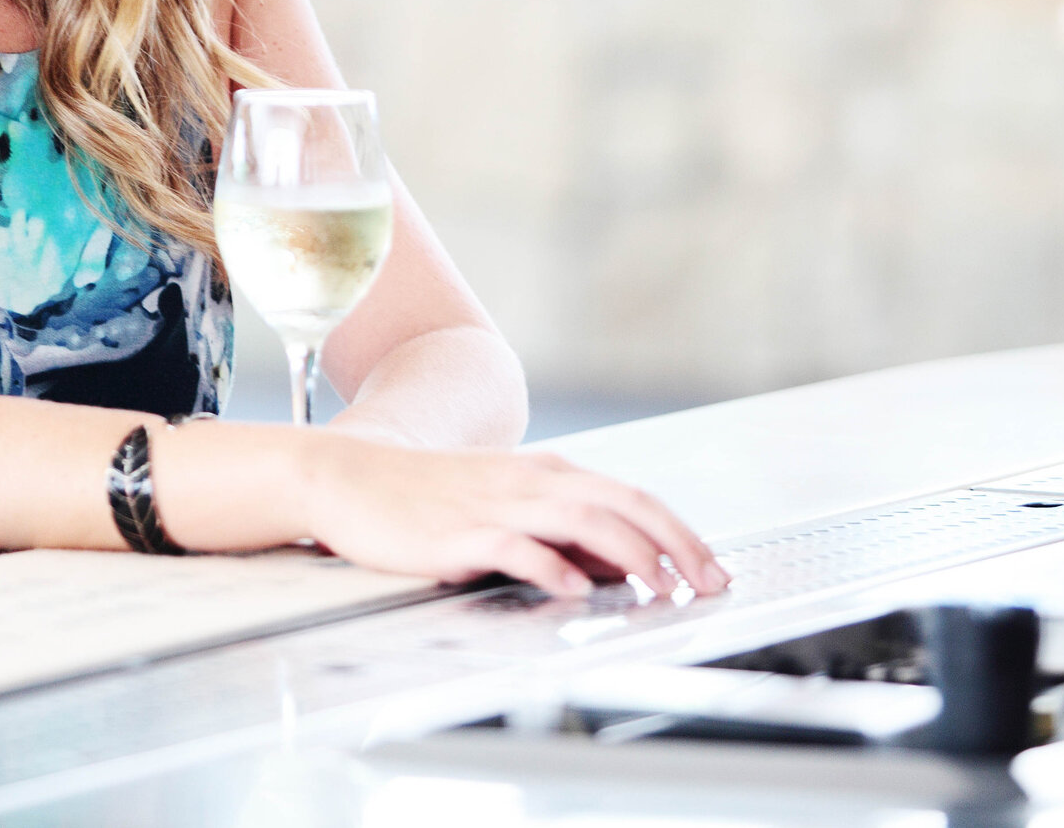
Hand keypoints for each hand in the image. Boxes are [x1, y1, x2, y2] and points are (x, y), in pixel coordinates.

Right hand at [296, 434, 728, 599]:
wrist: (350, 479)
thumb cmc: (428, 497)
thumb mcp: (505, 506)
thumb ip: (559, 531)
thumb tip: (617, 564)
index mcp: (547, 474)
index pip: (632, 497)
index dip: (680, 532)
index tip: (713, 568)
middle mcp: (531, 481)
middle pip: (621, 503)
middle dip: (675, 543)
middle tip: (708, 582)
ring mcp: (496, 504)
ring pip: (581, 518)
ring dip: (629, 553)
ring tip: (659, 587)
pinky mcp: (460, 532)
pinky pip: (517, 546)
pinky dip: (552, 566)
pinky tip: (576, 589)